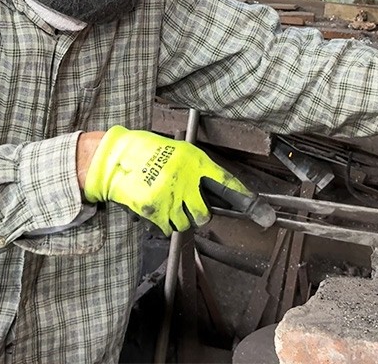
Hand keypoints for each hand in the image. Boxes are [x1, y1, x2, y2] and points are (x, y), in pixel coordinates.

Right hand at [82, 126, 251, 235]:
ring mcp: (170, 197)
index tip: (263, 213)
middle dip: (199, 213)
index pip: (227, 183)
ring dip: (179, 218)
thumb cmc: (144, 150)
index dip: (247, 199)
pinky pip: (167, 227)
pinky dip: (163, 223)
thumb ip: (194, 169)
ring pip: (187, 223)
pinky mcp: (155, 210)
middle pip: (205, 213)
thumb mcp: (177, 151)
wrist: (114, 158)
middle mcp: (186, 180)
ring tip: (168, 204)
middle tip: (188, 205)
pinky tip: (156, 209)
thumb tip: (210, 187)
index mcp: (194, 161)